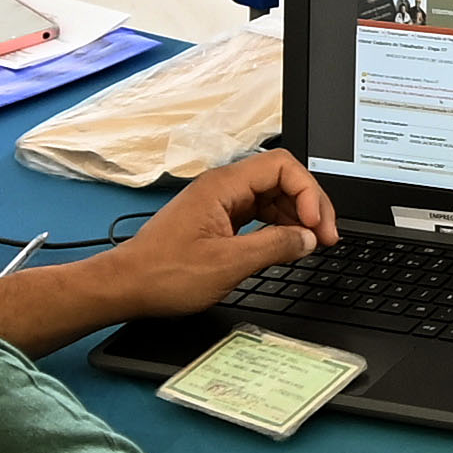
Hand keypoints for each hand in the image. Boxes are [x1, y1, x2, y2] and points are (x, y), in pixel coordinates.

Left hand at [94, 148, 337, 314]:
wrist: (126, 286)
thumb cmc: (164, 274)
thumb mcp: (228, 264)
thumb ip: (274, 247)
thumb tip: (308, 239)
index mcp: (223, 186)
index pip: (283, 166)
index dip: (309, 193)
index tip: (318, 226)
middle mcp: (223, 187)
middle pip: (282, 179)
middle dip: (310, 204)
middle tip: (326, 237)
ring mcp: (220, 203)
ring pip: (273, 197)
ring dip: (297, 217)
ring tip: (312, 244)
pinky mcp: (218, 220)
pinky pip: (259, 213)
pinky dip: (279, 227)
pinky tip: (288, 245)